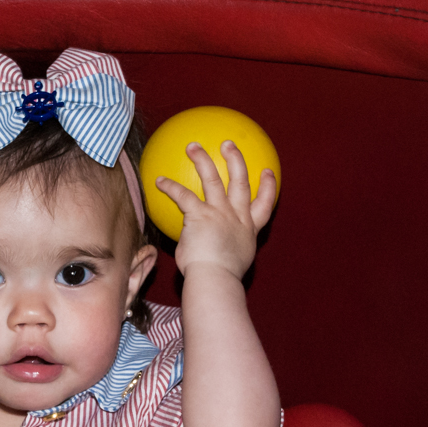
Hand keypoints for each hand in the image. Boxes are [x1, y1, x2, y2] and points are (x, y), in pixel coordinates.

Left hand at [154, 141, 277, 280]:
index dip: (268, 187)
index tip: (268, 173)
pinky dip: (170, 187)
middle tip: (229, 145)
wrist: (216, 279)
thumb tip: (208, 253)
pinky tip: (159, 180)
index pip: (264, 205)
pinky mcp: (200, 215)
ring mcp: (220, 214)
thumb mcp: (232, 264)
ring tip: (193, 146)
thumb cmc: (220, 278)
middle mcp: (237, 217)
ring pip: (213, 179)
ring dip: (202, 160)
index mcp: (248, 230)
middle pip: (240, 182)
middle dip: (236, 160)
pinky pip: (183, 196)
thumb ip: (224, 252)